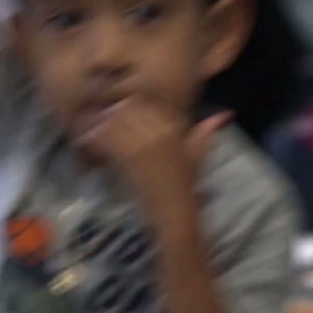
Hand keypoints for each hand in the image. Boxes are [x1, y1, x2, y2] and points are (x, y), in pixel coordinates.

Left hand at [75, 98, 230, 199]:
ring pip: (115, 120)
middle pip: (127, 106)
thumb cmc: (186, 186)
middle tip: (99, 116)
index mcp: (175, 125)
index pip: (147, 100)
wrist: (176, 213)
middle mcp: (160, 130)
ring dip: (101, 122)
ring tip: (91, 127)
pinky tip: (87, 141)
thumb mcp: (197, 155)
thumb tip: (225, 114)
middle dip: (112, 110)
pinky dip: (95, 139)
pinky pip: (107, 139)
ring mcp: (144, 143)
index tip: (118, 108)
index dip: (130, 102)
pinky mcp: (130, 158)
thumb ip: (206, 133)